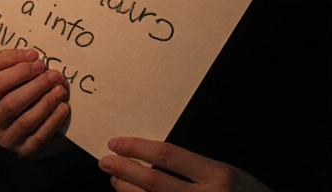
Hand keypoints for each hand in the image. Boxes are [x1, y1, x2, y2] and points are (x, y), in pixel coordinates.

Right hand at [0, 48, 69, 157]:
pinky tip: (62, 106)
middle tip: (46, 70)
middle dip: (23, 76)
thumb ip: (14, 65)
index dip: (8, 59)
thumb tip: (32, 57)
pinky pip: (38, 134)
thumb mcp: (9, 80)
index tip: (33, 54)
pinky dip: (52, 119)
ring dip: (43, 98)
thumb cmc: (19, 97)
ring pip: (20, 114)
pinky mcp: (21, 150)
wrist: (31, 134)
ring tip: (59, 87)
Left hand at [100, 137, 271, 191]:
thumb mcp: (225, 173)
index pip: (167, 155)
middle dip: (124, 170)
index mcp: (217, 175)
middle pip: (153, 181)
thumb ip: (192, 167)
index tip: (115, 144)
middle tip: (105, 162)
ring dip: (127, 190)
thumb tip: (147, 156)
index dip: (136, 148)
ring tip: (116, 180)